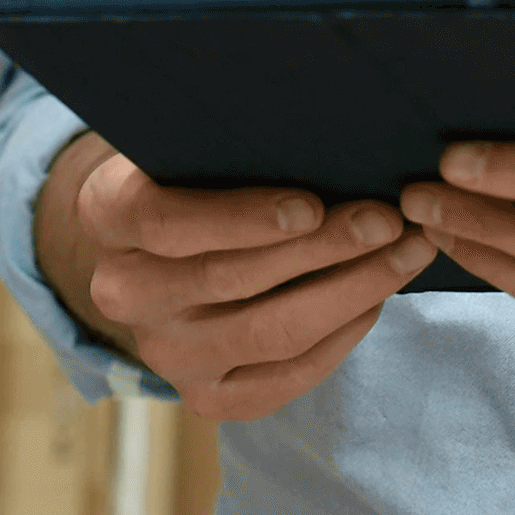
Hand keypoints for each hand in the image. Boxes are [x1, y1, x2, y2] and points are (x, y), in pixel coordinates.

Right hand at [38, 134, 435, 420]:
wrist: (158, 242)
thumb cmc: (195, 165)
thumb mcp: (190, 134)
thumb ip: (232, 134)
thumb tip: (328, 117)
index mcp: (109, 212)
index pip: (171, 222)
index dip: (244, 218)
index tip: (313, 206)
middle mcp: (124, 291)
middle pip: (233, 279)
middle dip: (324, 249)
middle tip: (389, 219)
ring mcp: (163, 353)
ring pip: (267, 333)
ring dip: (349, 291)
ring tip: (405, 253)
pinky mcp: (203, 396)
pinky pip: (280, 380)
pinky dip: (338, 340)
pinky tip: (376, 300)